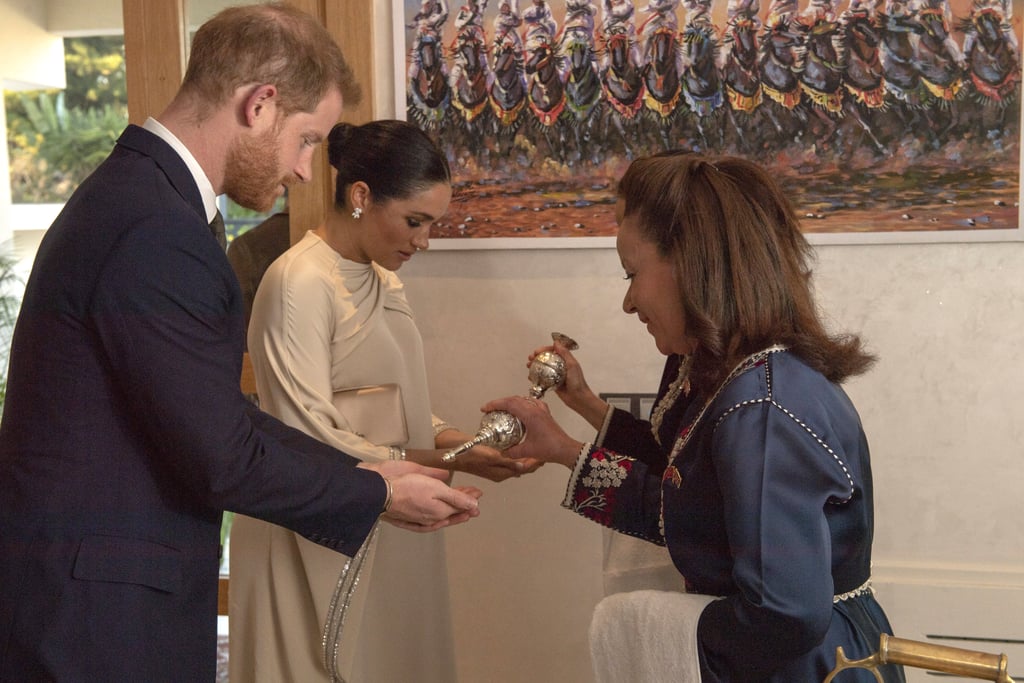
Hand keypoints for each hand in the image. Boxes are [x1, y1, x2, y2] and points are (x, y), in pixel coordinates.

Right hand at [359, 461, 481, 531]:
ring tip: (462, 508)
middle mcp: (432, 520)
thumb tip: (474, 506)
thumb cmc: (407, 488)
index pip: (461, 506)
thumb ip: (456, 498)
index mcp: (440, 512)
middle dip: (464, 503)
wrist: (381, 494)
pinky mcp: (409, 520)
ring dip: (453, 510)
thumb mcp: (436, 488)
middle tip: (474, 496)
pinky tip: (438, 519)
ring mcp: (420, 521)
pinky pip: (428, 523)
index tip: (478, 492)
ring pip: (442, 517)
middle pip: (452, 511)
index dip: (471, 499)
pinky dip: (437, 519)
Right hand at [451, 442, 543, 481]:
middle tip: (543, 453)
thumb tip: (523, 465)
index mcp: (502, 474)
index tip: (543, 456)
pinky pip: (511, 457)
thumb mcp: (490, 457)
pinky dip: (518, 452)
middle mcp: (501, 472)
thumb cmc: (470, 455)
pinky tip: (520, 445)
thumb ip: (507, 461)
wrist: (455, 453)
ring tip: (536, 450)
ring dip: (527, 456)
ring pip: (518, 462)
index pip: (524, 469)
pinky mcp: (494, 460)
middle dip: (533, 460)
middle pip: (523, 466)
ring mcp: (498, 467)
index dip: (535, 463)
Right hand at [480, 395, 581, 467]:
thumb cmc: (550, 449)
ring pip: (522, 399)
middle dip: (500, 402)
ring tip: (502, 408)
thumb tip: (501, 452)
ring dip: (511, 401)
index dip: (495, 404)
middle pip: (514, 399)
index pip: (509, 403)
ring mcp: (541, 410)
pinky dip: (522, 403)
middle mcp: (536, 409)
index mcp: (530, 415)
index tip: (485, 408)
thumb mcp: (527, 451)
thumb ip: (512, 451)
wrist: (566, 449)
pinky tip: (519, 410)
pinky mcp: (545, 413)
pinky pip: (531, 402)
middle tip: (490, 408)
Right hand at [528, 341, 606, 427]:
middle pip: (546, 358)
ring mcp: (555, 375)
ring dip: (534, 365)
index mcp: (565, 360)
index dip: (544, 349)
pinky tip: (530, 376)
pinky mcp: (551, 383)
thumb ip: (565, 353)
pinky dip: (535, 376)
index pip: (553, 351)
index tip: (537, 351)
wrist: (578, 398)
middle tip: (530, 358)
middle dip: (537, 357)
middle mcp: (559, 366)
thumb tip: (556, 342)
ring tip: (528, 366)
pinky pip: (542, 378)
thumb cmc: (578, 382)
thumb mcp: (572, 365)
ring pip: (542, 368)